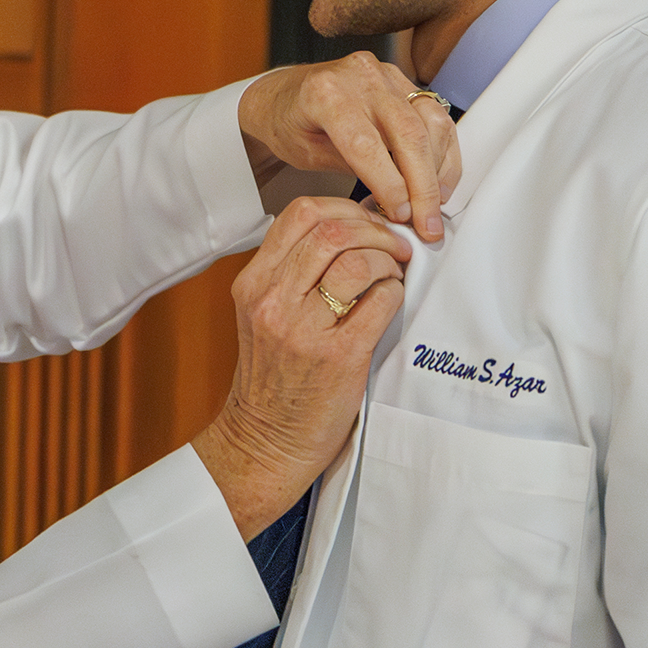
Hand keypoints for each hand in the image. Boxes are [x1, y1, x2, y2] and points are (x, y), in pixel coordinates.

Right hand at [191, 197, 409, 538]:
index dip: (344, 207)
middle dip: (375, 229)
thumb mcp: (262, 314)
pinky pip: (380, 301)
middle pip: (331, 230)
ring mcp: (303, 329)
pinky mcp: (338, 357)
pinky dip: (394, 292)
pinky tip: (391, 301)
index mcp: (253, 284)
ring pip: (357, 260)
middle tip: (394, 244)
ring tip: (394, 273)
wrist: (266, 441)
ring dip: (388, 259)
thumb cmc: (273, 378)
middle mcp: (272, 301)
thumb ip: (290, 272)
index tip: (366, 219)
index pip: (299, 214)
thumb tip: (347, 228)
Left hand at [238, 52, 460, 240]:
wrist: (283, 94)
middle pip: (407, 133)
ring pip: (431, 123)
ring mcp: (384, 74)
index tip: (402, 216)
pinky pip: (435, 115)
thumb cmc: (289, 124)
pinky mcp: (402, 80)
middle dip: (423, 186)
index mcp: (325, 94)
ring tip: (435, 206)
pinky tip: (440, 181)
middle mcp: (359, 75)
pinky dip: (443, 151)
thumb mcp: (307, 155)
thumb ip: (353, 171)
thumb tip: (398, 206)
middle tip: (427, 224)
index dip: (390, 184)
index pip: (366, 144)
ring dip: (438, 171)